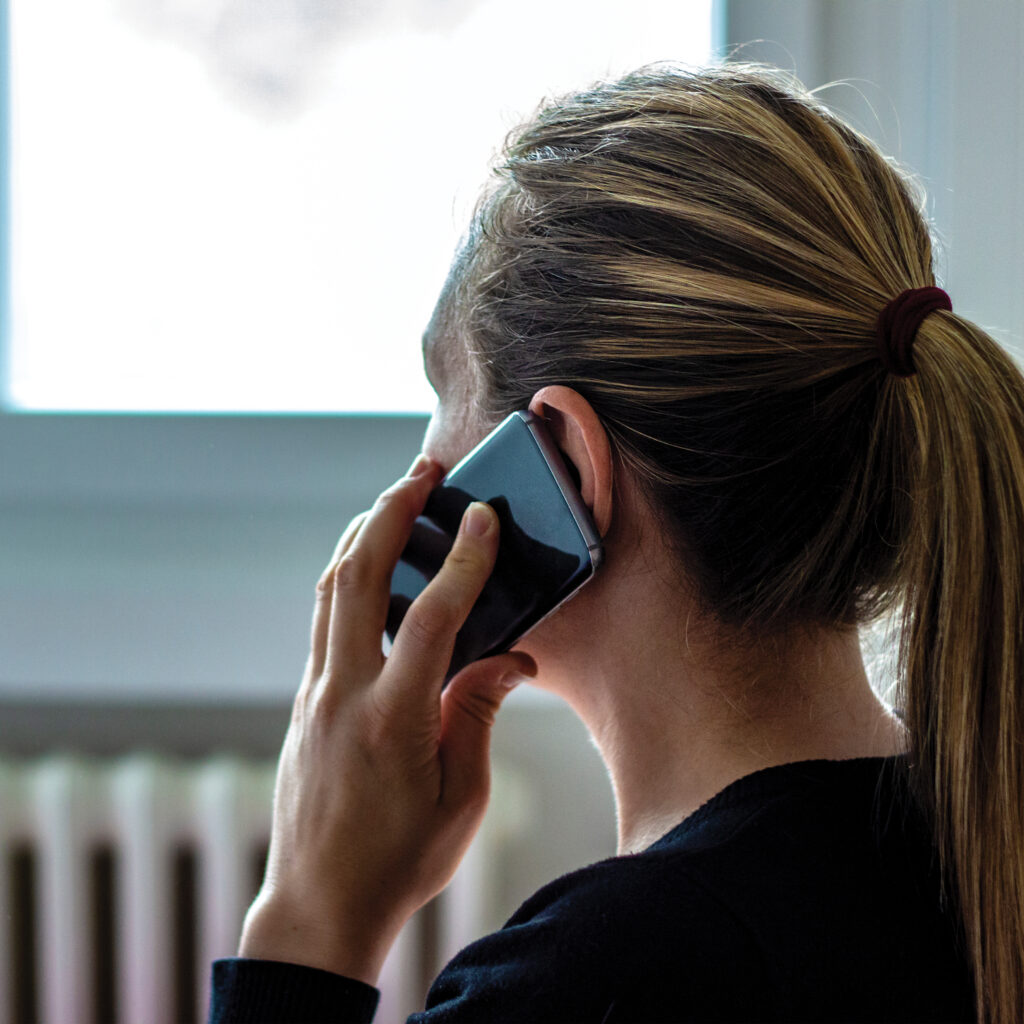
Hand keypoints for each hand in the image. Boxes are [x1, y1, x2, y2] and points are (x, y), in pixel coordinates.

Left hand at [238, 454, 536, 984]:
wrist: (319, 906)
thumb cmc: (399, 861)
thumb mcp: (461, 797)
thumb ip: (479, 715)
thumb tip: (509, 658)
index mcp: (392, 720)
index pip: (432, 618)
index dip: (465, 561)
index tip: (484, 517)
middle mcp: (343, 695)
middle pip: (357, 578)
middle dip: (390, 514)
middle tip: (420, 473)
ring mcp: (315, 696)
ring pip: (329, 591)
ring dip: (362, 536)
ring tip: (393, 501)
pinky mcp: (305, 703)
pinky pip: (323, 620)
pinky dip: (347, 577)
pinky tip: (370, 567)